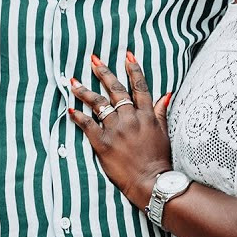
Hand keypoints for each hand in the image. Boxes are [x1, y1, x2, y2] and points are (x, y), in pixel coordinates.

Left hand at [68, 52, 173, 209]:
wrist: (152, 182)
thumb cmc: (159, 159)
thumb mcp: (164, 132)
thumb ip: (161, 112)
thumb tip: (166, 94)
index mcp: (146, 115)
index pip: (139, 86)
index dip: (133, 69)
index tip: (127, 54)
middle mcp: (130, 118)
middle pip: (116, 90)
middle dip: (104, 73)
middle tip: (93, 60)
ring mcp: (116, 130)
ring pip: (98, 104)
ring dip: (85, 91)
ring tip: (74, 81)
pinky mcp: (103, 144)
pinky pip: (87, 126)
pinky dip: (78, 117)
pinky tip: (70, 109)